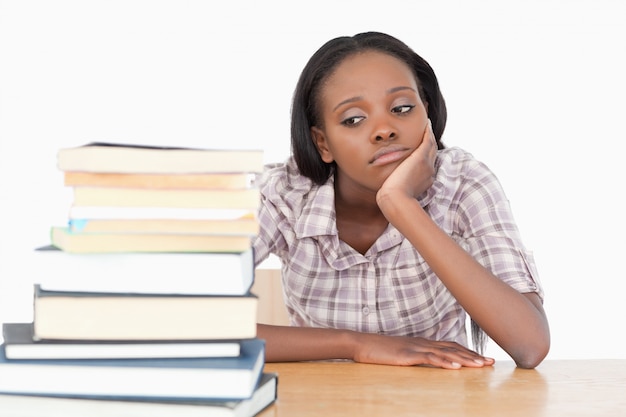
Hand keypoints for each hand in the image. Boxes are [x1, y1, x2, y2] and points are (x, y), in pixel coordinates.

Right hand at [353, 332, 494, 368]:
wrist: (362, 344)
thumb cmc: (379, 351)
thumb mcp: (401, 354)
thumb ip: (415, 357)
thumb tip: (427, 363)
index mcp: (422, 343)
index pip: (450, 346)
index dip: (468, 352)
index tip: (483, 359)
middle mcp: (423, 343)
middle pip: (453, 348)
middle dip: (473, 356)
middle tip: (490, 362)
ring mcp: (416, 348)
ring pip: (446, 353)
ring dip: (465, 359)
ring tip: (480, 365)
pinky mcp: (408, 354)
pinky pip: (430, 358)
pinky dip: (444, 362)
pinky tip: (456, 366)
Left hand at [377, 119, 437, 202]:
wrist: (396, 198)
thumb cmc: (392, 198)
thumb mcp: (397, 191)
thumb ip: (395, 184)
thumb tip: (386, 185)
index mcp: (425, 180)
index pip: (427, 164)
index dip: (426, 155)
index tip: (421, 149)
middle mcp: (429, 171)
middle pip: (432, 153)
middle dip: (430, 142)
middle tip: (427, 132)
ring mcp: (427, 164)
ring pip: (431, 145)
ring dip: (429, 134)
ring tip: (427, 124)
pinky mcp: (421, 157)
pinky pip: (428, 139)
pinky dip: (428, 131)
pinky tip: (426, 122)